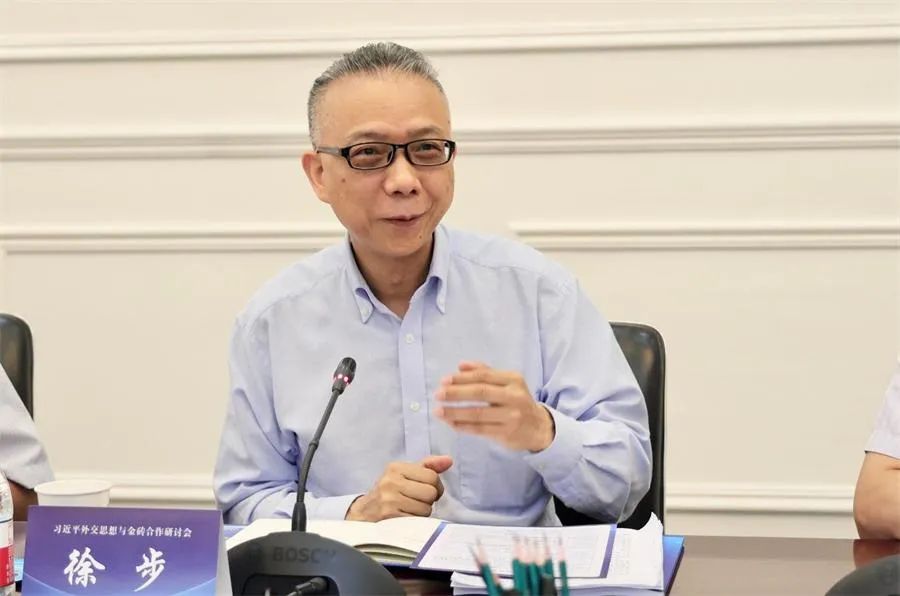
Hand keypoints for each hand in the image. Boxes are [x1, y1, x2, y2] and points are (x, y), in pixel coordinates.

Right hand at [345, 455, 452, 521]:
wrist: (363, 514)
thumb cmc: (389, 492)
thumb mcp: (405, 474)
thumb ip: (428, 466)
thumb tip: (449, 460)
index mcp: (396, 467)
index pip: (432, 477)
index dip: (436, 486)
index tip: (427, 491)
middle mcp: (391, 482)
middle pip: (430, 493)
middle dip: (428, 500)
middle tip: (418, 501)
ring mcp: (389, 500)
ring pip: (425, 509)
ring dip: (422, 513)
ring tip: (409, 509)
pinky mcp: (389, 517)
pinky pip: (416, 521)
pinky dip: (415, 522)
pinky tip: (405, 517)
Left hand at [434, 361, 554, 451]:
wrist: (538, 427)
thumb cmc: (517, 401)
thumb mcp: (508, 382)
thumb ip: (485, 372)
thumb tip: (460, 365)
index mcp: (513, 379)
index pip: (483, 376)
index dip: (462, 378)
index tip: (444, 380)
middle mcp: (514, 397)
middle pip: (480, 393)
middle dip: (456, 393)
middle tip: (438, 394)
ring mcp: (511, 416)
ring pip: (478, 413)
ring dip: (454, 412)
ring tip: (438, 411)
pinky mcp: (506, 434)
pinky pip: (479, 429)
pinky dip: (462, 426)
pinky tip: (450, 423)